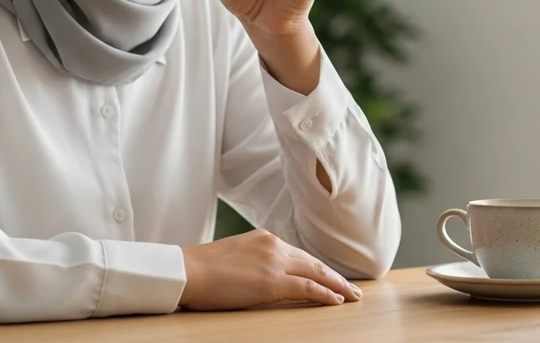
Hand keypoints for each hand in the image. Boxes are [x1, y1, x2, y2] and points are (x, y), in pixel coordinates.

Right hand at [178, 229, 361, 309]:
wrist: (186, 270)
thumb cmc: (201, 269)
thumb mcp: (233, 257)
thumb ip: (253, 262)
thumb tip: (261, 276)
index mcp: (264, 238)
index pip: (299, 255)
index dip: (318, 268)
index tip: (331, 277)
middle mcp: (273, 245)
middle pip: (313, 262)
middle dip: (335, 277)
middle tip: (352, 289)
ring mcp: (274, 262)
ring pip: (316, 273)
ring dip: (337, 286)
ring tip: (352, 297)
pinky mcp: (272, 282)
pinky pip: (307, 288)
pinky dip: (325, 294)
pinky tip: (336, 300)